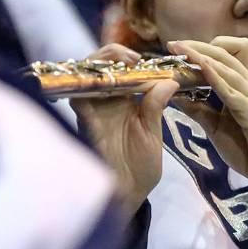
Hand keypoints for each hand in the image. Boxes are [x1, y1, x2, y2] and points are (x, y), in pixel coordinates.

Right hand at [70, 44, 177, 214]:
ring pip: (85, 74)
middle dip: (113, 53)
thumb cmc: (140, 167)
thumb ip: (156, 106)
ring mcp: (93, 110)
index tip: (146, 58)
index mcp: (125, 101)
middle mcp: (106, 102)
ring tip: (121, 61)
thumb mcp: (153, 133)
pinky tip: (101, 79)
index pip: (122, 69)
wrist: (128, 194)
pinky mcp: (84, 122)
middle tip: (132, 57)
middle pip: (100, 66)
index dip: (130, 57)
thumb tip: (170, 81)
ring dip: (100, 62)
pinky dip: (85, 84)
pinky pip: (77, 97)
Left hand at [169, 37, 247, 248]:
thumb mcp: (215, 127)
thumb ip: (199, 110)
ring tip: (180, 53)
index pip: (225, 54)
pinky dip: (215, 77)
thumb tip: (175, 96)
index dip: (201, 48)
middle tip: (173, 45)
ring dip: (201, 57)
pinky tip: (201, 69)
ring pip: (227, 66)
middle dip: (197, 45)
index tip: (177, 49)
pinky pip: (231, 90)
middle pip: (225, 51)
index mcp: (243, 85)